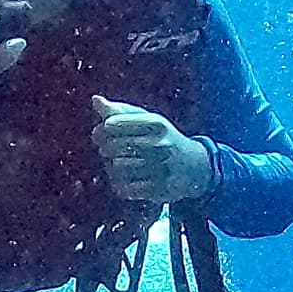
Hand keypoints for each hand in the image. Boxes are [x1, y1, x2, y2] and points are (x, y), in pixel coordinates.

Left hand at [92, 97, 214, 203]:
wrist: (196, 166)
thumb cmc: (165, 139)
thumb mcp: (149, 120)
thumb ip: (121, 111)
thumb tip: (96, 101)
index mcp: (156, 124)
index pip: (112, 125)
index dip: (101, 129)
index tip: (104, 132)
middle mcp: (159, 145)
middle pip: (111, 146)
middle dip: (105, 148)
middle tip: (109, 149)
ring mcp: (159, 169)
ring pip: (115, 168)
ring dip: (111, 166)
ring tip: (118, 163)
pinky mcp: (158, 190)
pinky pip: (123, 187)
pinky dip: (119, 183)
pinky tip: (125, 177)